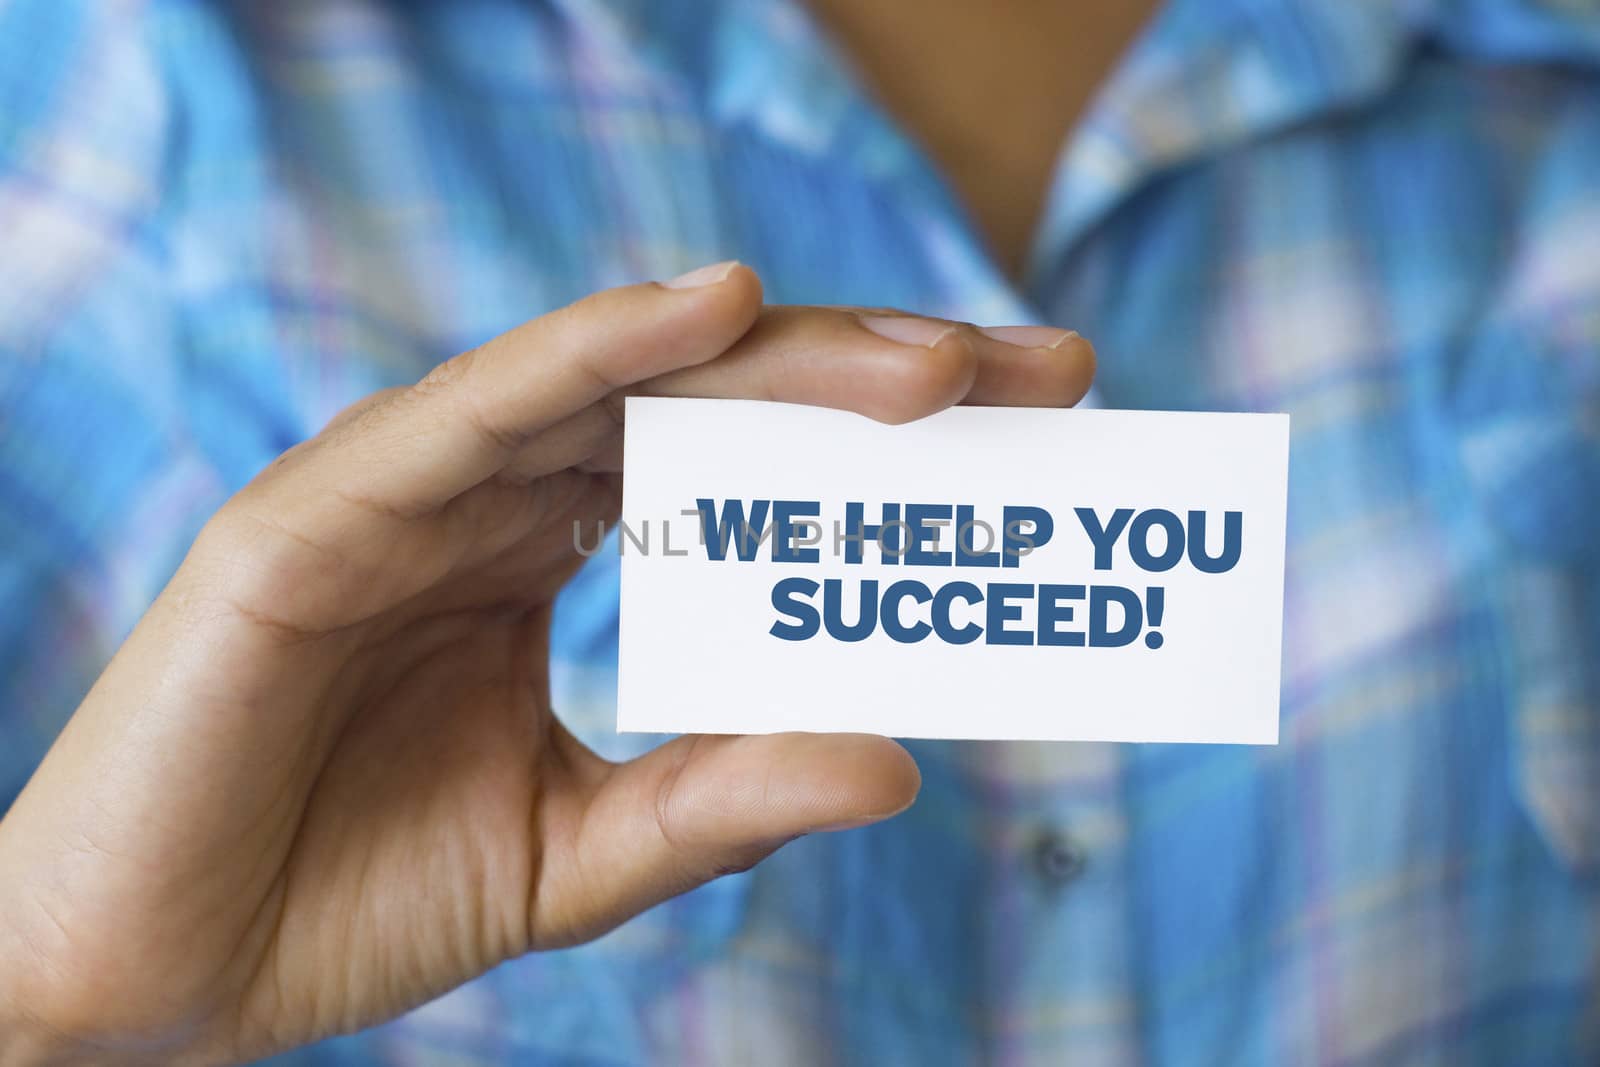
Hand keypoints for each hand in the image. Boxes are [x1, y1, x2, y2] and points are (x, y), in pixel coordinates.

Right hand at [0, 263, 1093, 1064]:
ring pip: (615, 386)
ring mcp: (407, 494)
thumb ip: (721, 797)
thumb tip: (899, 759)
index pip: (741, 466)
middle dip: (876, 380)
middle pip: (709, 402)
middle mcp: (495, 501)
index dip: (883, 443)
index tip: (1037, 436)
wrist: (154, 983)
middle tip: (1039, 374)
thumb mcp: (581, 855)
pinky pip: (474, 414)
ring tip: (932, 366)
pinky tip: (715, 312)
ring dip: (781, 359)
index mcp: (550, 556)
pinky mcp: (313, 516)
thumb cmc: (353, 897)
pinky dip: (594, 350)